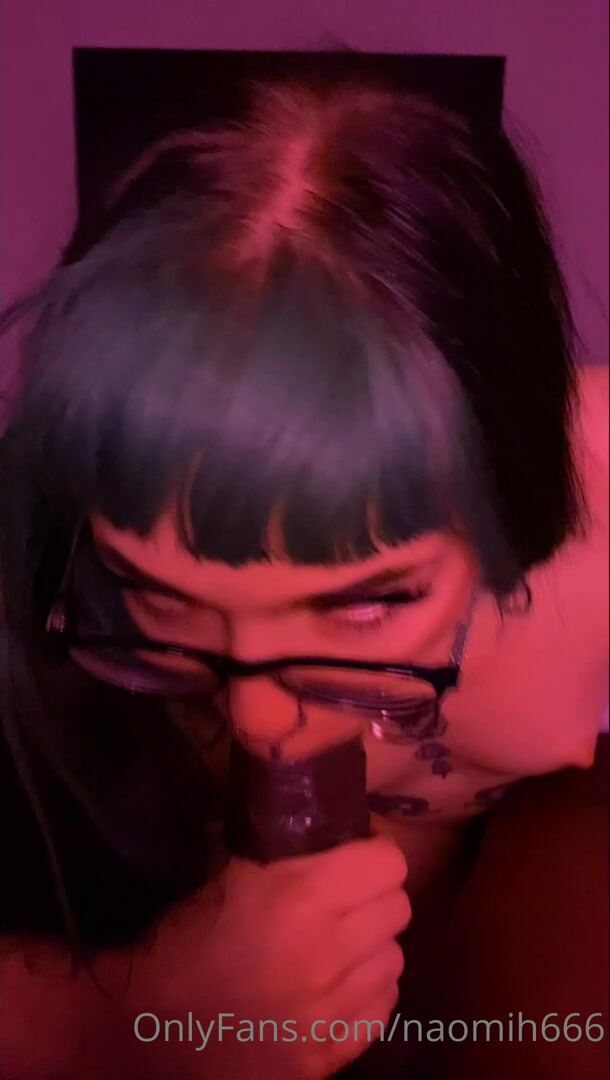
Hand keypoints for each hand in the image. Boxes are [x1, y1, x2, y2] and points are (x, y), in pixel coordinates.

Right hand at [135, 836, 409, 1078]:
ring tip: (338, 946)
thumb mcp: (232, 871)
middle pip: (399, 909)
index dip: (373, 855)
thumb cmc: (186, 935)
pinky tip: (335, 987)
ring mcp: (330, 1012)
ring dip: (371, 947)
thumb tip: (330, 822)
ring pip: (394, 960)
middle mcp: (328, 954)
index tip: (354, 856)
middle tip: (345, 900)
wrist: (146, 1023)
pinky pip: (381, 1009)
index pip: (389, 864)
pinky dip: (366, 993)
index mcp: (302, 898)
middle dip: (374, 897)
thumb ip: (289, 850)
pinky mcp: (327, 1056)